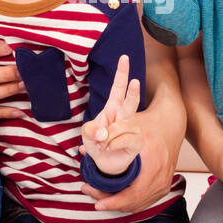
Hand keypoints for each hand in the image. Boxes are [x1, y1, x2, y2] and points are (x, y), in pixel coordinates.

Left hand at [79, 54, 143, 175]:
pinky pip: (124, 139)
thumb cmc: (97, 144)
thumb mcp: (86, 135)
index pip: (117, 88)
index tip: (124, 57)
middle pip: (130, 100)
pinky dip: (112, 144)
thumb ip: (90, 130)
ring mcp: (131, 128)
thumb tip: (103, 133)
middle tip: (135, 81)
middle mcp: (123, 116)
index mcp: (111, 109)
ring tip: (103, 139)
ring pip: (127, 123)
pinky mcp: (135, 141)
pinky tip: (107, 148)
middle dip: (133, 91)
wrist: (105, 165)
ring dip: (111, 133)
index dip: (121, 73)